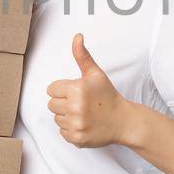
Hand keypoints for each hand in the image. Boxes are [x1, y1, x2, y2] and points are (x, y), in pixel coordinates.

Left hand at [46, 33, 134, 147]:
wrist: (123, 121)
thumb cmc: (107, 96)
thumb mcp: (95, 74)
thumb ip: (82, 55)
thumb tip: (77, 36)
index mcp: (77, 89)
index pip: (51, 89)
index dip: (63, 90)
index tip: (76, 92)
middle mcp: (75, 107)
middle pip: (51, 104)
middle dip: (63, 103)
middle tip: (80, 103)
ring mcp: (76, 124)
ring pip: (56, 118)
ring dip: (67, 116)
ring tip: (83, 114)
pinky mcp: (76, 138)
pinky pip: (62, 132)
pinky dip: (71, 129)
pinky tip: (84, 124)